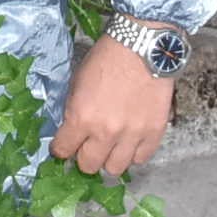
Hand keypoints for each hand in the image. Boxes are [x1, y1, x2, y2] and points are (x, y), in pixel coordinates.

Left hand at [51, 32, 175, 178]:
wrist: (141, 47)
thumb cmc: (105, 59)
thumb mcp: (77, 82)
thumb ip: (74, 110)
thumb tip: (71, 130)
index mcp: (81, 117)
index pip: (63, 150)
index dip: (61, 149)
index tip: (64, 146)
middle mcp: (105, 133)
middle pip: (89, 166)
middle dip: (84, 157)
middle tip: (88, 147)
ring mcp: (132, 136)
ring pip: (115, 169)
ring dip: (109, 159)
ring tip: (111, 147)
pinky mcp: (154, 133)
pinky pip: (141, 159)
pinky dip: (134, 154)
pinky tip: (130, 143)